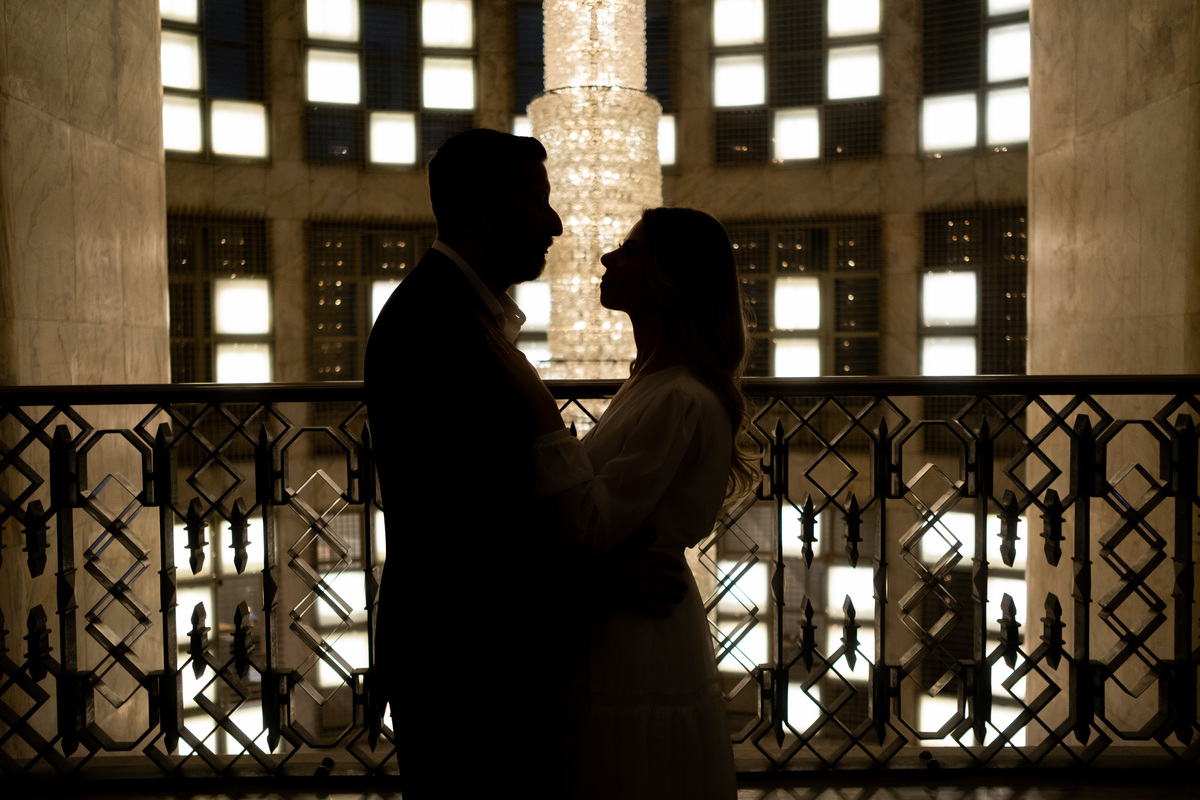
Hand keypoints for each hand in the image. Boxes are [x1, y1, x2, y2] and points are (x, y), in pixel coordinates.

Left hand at [480, 313, 563, 433]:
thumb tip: (511, 371)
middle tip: (475, 309)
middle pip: (497, 335)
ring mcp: (512, 360)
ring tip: (476, 315)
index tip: (483, 318)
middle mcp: (515, 355)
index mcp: (518, 357)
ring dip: (484, 327)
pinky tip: (483, 334)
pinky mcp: (508, 368)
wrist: (539, 402)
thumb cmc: (532, 395)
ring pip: (495, 339)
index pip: (502, 339)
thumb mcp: (525, 379)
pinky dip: (490, 342)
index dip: (492, 327)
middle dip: (485, 322)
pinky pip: (496, 352)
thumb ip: (517, 372)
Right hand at [603, 528, 687, 616]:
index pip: (663, 560)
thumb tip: (655, 535)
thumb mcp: (622, 546)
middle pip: (666, 579)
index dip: (674, 564)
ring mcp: (638, 587)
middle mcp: (643, 573)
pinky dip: (659, 610)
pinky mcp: (631, 600)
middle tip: (684, 587)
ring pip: (660, 593)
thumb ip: (639, 540)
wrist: (593, 578)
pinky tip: (667, 612)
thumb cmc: (608, 561)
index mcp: (641, 558)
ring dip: (672, 596)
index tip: (680, 569)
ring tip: (679, 598)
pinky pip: (649, 606)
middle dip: (677, 584)